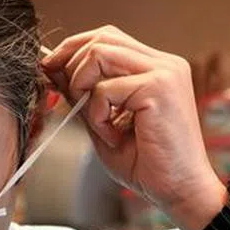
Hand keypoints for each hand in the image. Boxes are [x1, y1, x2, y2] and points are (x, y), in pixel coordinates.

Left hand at [42, 26, 225, 229]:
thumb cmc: (147, 164)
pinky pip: (104, 89)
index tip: (50, 69)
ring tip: (97, 122)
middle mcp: (164, 64)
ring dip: (82, 89)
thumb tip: (53, 69)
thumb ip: (83, 95)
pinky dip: (96, 116)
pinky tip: (113, 137)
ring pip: (99, 54)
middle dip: (69, 63)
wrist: (179, 191)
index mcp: (156, 68)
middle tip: (64, 96)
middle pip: (101, 38)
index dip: (74, 49)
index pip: (108, 38)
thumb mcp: (104, 122)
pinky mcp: (159, 88)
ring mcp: (165, 72)